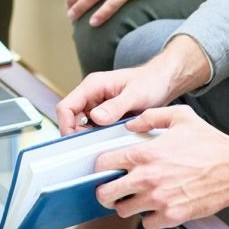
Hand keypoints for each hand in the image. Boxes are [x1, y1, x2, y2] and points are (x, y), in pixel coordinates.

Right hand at [56, 34, 210, 132]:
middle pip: (71, 118)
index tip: (76, 142)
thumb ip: (115, 107)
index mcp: (92, 85)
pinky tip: (111, 140)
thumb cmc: (150, 82)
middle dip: (78, 134)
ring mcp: (97, 104)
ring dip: (89, 135)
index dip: (66, 125)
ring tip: (104, 143)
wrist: (163, 81)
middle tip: (93, 147)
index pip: (66, 106)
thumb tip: (95, 118)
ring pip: (81, 124)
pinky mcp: (105, 112)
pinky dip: (98, 135)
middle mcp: (91, 94)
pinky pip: (94, 126)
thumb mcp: (135, 95)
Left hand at [92, 106, 228, 228]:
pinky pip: (147, 223)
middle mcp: (147, 179)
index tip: (104, 167)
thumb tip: (131, 125)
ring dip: (126, 205)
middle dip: (105, 191)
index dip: (100, 166)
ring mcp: (159, 200)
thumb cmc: (211, 144)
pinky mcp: (173, 216)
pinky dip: (149, 217)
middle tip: (110, 188)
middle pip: (106, 193)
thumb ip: (150, 117)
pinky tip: (156, 206)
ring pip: (124, 211)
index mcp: (145, 154)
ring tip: (134, 197)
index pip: (103, 163)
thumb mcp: (180, 117)